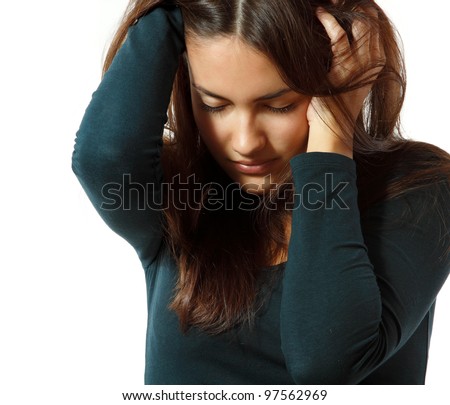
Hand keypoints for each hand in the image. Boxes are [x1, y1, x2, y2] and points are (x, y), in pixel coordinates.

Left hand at [306, 5, 385, 157]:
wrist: (330, 132)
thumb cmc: (332, 109)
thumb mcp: (344, 81)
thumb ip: (346, 62)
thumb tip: (336, 41)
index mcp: (375, 65)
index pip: (375, 29)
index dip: (363, 13)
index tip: (348, 5)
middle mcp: (371, 64)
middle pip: (370, 23)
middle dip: (355, 8)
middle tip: (337, 1)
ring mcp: (359, 68)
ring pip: (359, 26)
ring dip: (341, 11)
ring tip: (328, 4)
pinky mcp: (342, 72)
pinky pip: (338, 39)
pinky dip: (329, 23)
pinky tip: (320, 16)